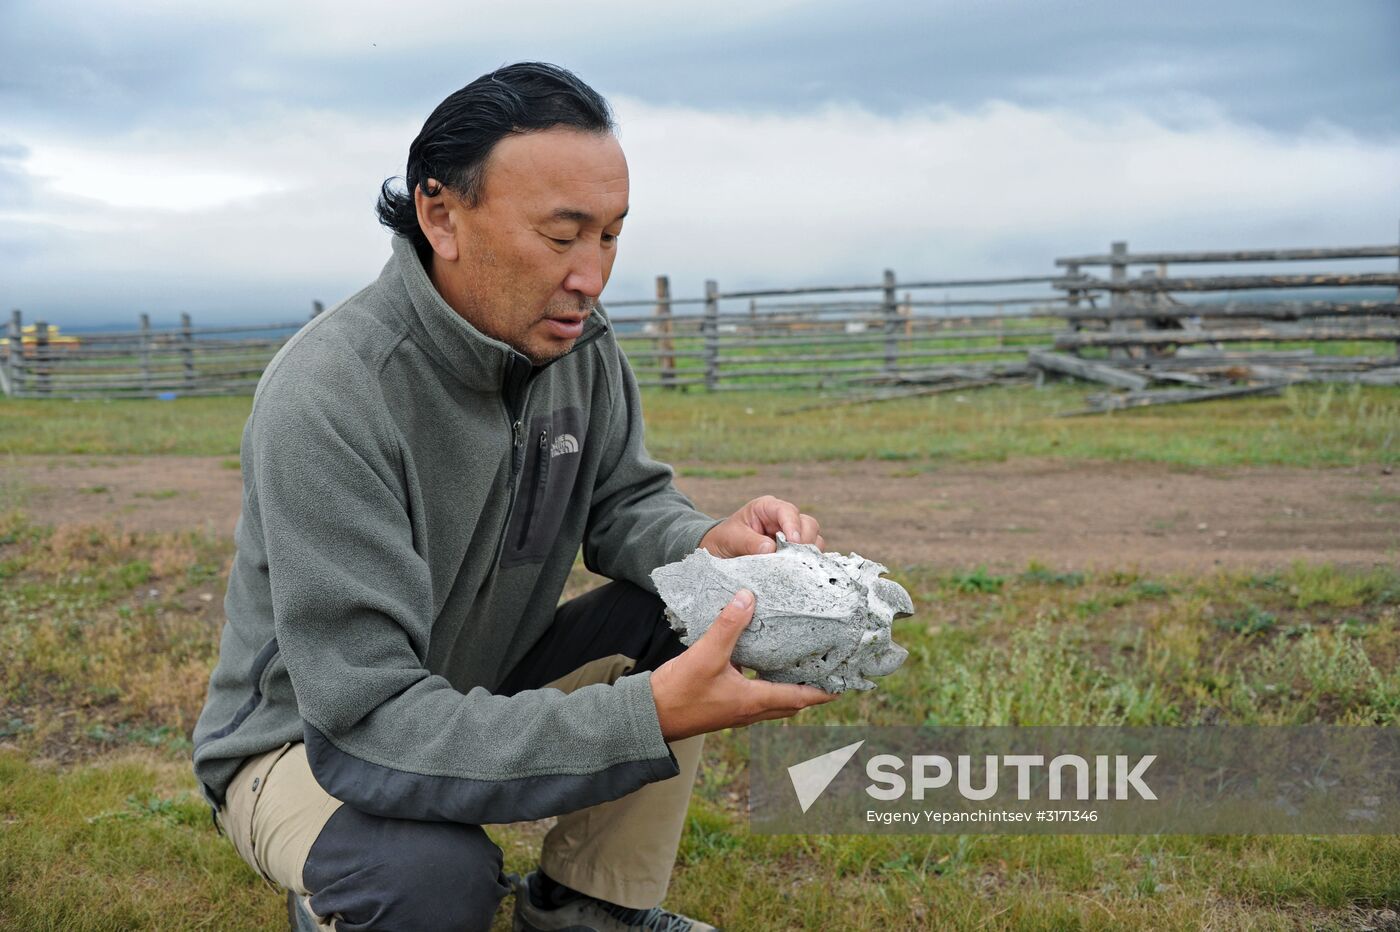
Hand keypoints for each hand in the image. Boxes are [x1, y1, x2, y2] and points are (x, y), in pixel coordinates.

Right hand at [650, 589, 836, 740]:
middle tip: (826, 676)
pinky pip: (755, 699)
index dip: (822, 692)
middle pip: (790, 704)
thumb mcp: (706, 654)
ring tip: (799, 669)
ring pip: (773, 703)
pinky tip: (759, 667)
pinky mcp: (723, 709)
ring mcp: (735, 713)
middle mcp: (749, 711)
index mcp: (753, 700)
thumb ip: (728, 625)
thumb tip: (748, 597)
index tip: (842, 685)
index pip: (798, 697)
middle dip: (810, 693)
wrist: (649, 717)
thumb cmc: (679, 691)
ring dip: (789, 690)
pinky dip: (766, 686)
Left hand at [698, 495, 823, 557]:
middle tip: (796, 559)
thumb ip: (749, 542)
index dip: (793, 525)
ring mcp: (791, 536)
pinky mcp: (794, 552)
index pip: (787, 511)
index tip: (793, 542)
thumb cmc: (725, 540)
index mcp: (767, 508)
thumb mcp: (731, 538)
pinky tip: (799, 573)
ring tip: (796, 568)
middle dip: (805, 541)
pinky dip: (807, 564)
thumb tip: (770, 549)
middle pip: (808, 524)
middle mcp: (783, 519)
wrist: (720, 553)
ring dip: (807, 554)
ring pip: (814, 540)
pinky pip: (809, 556)